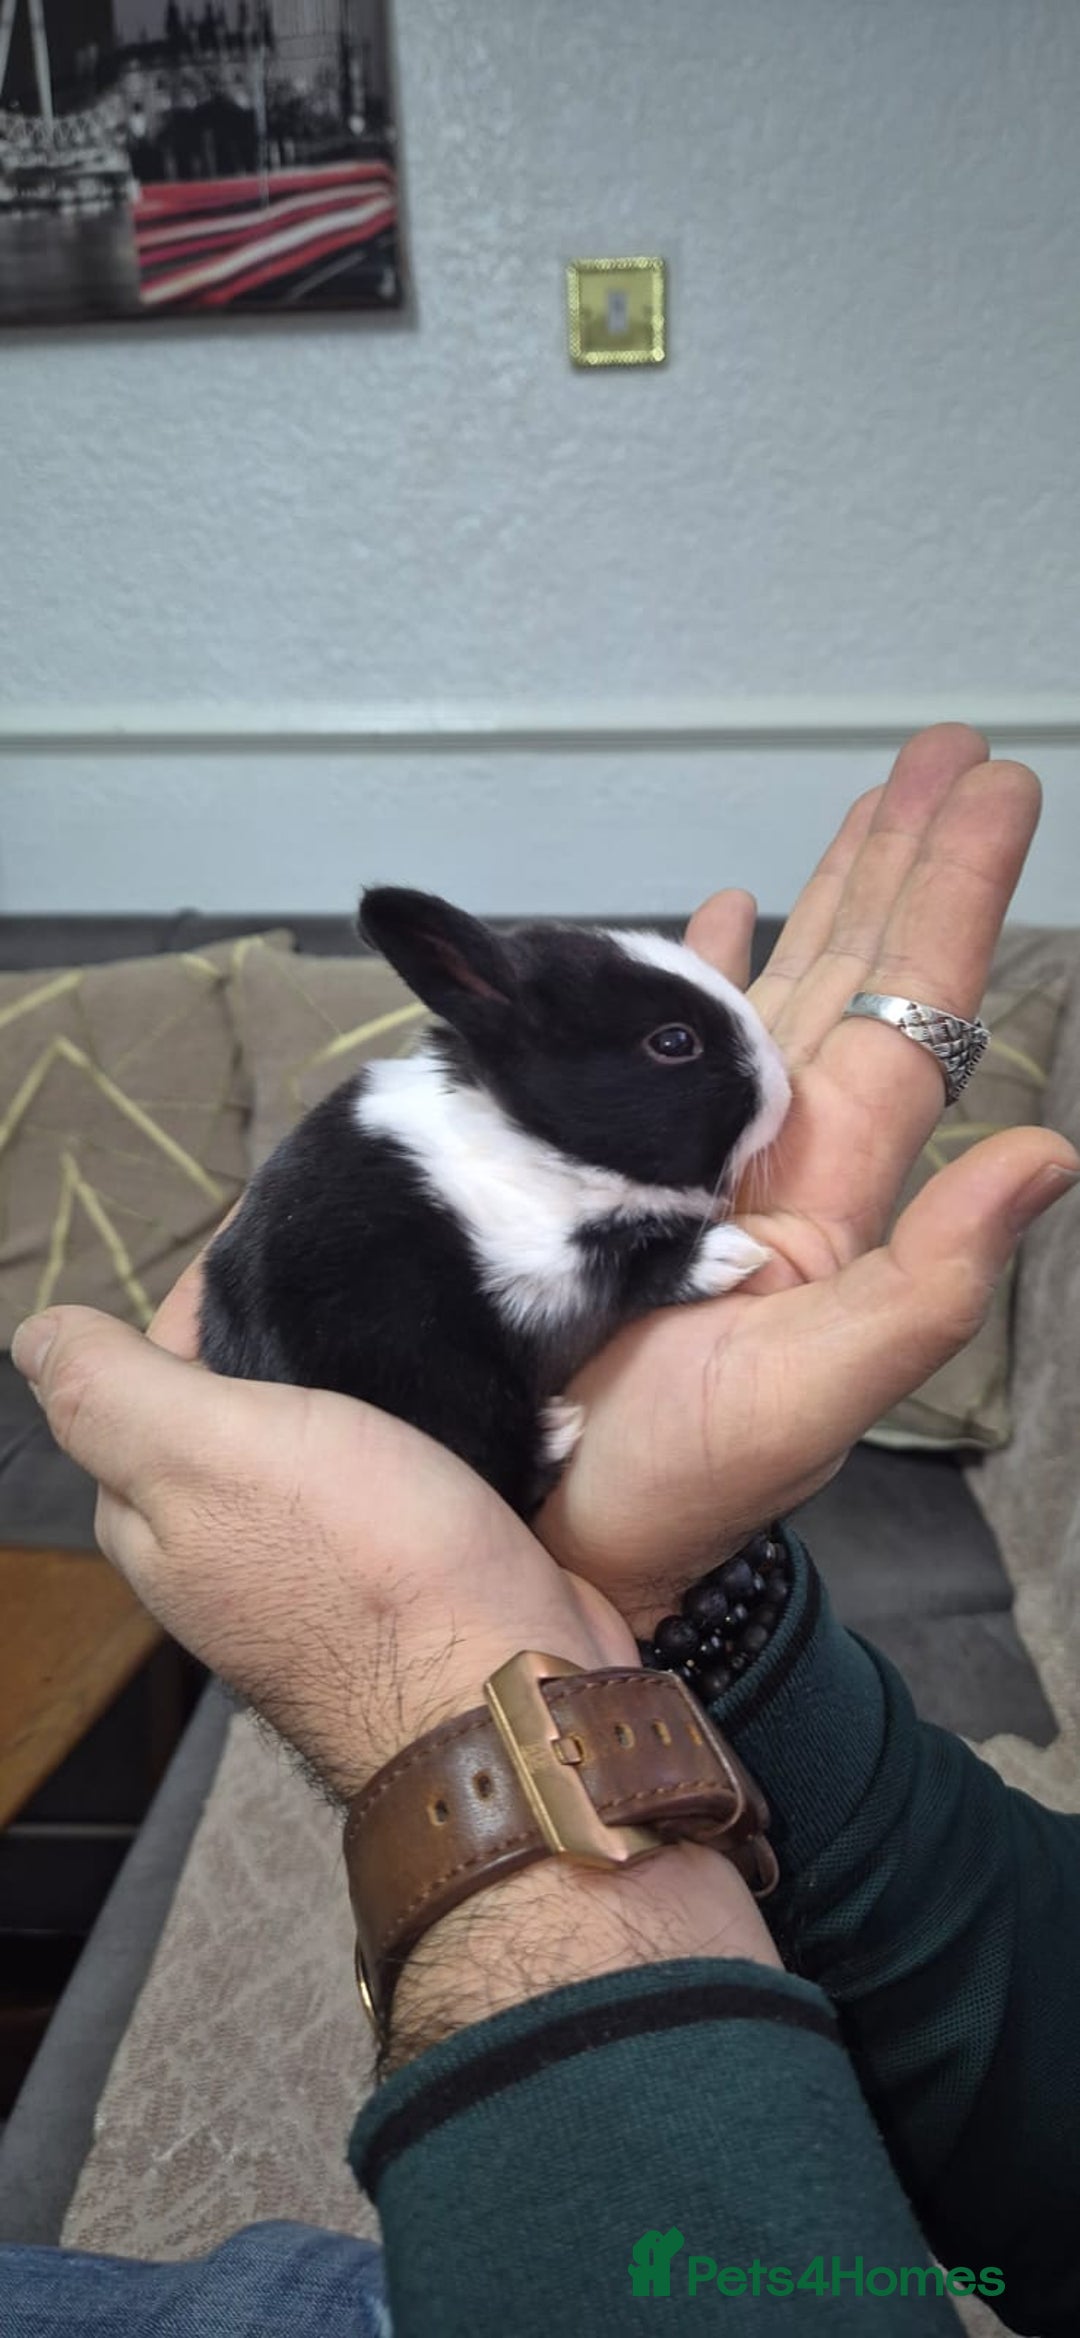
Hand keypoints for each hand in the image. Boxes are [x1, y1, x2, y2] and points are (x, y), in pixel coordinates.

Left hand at [11, 1298, 778, 2055]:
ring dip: (362, 1364)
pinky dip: (420, 1413)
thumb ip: (110, 1392)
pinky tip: (457, 1372)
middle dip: (290, 1320)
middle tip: (366, 1257)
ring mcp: (320, 1566)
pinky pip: (399, 1465)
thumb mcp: (209, 1454)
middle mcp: (224, 1546)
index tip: (287, 1231)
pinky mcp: (409, 1570)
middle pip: (240, 1394)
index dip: (211, 1291)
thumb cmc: (359, 1562)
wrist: (514, 1691)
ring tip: (419, 1296)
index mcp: (156, 1515)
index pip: (155, 1365)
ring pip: (324, 1427)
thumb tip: (33, 1332)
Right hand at [537, 727, 1079, 1625]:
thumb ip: (935, 1278)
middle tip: (946, 751)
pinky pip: (662, 1050)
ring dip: (819, 894)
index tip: (991, 786)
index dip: (950, 897)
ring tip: (862, 800)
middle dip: (902, 862)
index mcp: (833, 1190)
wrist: (563, 1538)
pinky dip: (689, 978)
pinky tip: (707, 913)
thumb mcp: (819, 1389)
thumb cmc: (682, 1484)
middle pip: (855, 979)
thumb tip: (1052, 1149)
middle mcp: (776, 1157)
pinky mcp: (611, 1174)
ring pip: (772, 994)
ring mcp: (697, 1162)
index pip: (908, 1012)